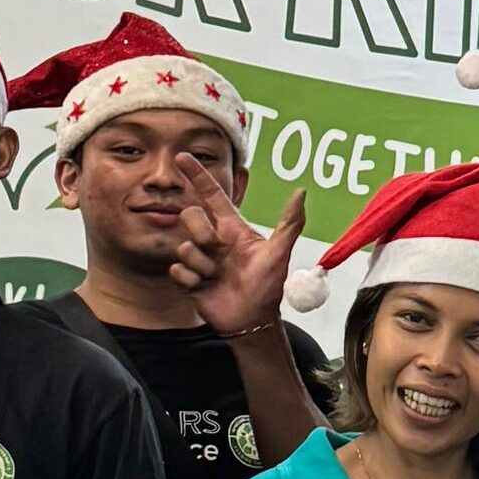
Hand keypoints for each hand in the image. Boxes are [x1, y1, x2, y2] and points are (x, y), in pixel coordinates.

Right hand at [170, 173, 307, 338]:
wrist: (252, 321)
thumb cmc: (267, 288)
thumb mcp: (279, 253)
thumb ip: (289, 223)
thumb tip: (301, 193)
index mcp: (231, 228)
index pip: (211, 195)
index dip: (197, 176)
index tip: (182, 157)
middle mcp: (213, 240)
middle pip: (190, 216)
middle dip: (201, 232)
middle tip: (218, 251)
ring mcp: (200, 259)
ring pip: (183, 246)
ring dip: (201, 264)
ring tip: (216, 276)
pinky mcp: (189, 279)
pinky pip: (176, 269)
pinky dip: (191, 279)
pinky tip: (205, 287)